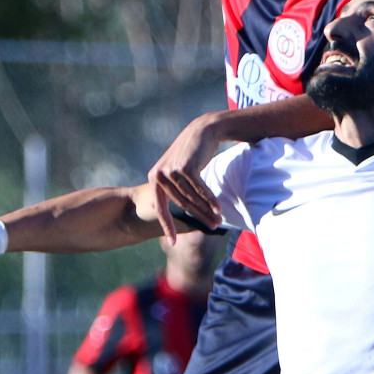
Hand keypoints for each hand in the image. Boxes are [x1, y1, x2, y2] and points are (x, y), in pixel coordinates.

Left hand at [147, 113, 224, 242]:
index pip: (160, 207)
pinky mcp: (185, 167)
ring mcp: (171, 170)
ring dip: (207, 211)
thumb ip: (167, 187)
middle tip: (212, 227)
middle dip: (198, 217)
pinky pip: (200, 189)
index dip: (167, 226)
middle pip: (181, 204)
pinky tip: (219, 208)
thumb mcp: (174, 170)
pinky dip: (210, 199)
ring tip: (218, 220)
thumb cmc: (190, 154)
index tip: (172, 243)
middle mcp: (159, 175)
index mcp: (154, 178)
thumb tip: (154, 205)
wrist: (202, 130)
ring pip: (191, 197)